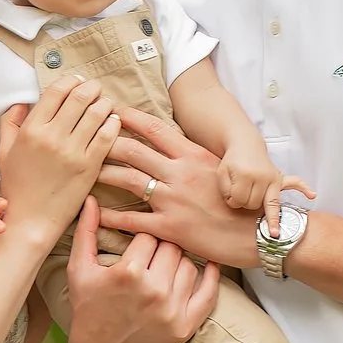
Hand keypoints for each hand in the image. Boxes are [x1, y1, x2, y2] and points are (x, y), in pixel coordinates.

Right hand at [0, 77, 117, 238]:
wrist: (30, 221)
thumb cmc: (16, 187)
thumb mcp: (3, 152)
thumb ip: (10, 123)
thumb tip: (21, 103)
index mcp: (31, 130)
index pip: (56, 91)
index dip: (70, 81)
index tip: (77, 81)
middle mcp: (52, 137)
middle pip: (80, 97)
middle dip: (91, 87)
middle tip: (95, 88)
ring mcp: (72, 152)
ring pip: (97, 113)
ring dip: (104, 103)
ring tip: (104, 104)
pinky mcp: (89, 166)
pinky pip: (107, 136)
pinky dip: (113, 124)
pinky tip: (112, 122)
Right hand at [63, 198, 219, 342]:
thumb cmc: (88, 310)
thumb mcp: (80, 271)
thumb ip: (86, 232)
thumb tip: (91, 198)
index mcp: (128, 272)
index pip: (149, 235)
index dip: (144, 237)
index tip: (139, 243)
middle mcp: (153, 290)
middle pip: (172, 247)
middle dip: (163, 246)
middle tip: (155, 253)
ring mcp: (172, 310)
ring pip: (189, 265)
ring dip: (180, 262)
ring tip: (168, 265)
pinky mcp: (185, 326)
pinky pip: (208, 292)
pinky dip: (211, 277)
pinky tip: (209, 266)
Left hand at [93, 105, 259, 270]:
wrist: (256, 234)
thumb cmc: (242, 202)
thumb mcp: (220, 169)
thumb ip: (194, 157)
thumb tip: (172, 145)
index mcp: (193, 156)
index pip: (155, 129)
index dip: (130, 117)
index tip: (111, 108)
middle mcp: (180, 174)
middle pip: (134, 151)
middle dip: (107, 141)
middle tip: (87, 136)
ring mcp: (174, 201)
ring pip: (129, 180)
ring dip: (104, 173)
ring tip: (85, 169)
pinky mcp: (170, 228)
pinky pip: (133, 220)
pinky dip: (110, 215)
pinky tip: (95, 211)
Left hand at [219, 158, 316, 230]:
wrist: (245, 145)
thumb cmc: (233, 161)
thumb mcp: (221, 174)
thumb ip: (226, 191)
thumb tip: (238, 203)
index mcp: (246, 175)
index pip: (239, 200)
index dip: (232, 201)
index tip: (229, 197)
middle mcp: (263, 177)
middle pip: (254, 205)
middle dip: (245, 204)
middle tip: (240, 195)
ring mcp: (273, 177)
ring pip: (271, 204)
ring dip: (261, 207)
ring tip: (266, 220)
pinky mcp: (280, 178)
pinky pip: (296, 182)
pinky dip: (304, 188)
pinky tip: (311, 196)